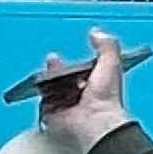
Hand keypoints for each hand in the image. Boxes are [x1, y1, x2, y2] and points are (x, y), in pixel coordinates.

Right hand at [28, 27, 138, 153]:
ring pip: (51, 91)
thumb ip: (106, 45)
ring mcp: (66, 108)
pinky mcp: (53, 117)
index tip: (73, 55)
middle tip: (53, 60)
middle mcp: (80, 97)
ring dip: (47, 81)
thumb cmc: (106, 98)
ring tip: (47, 74)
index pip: (82, 72)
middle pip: (63, 80)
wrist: (95, 120)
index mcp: (95, 85)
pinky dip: (42, 98)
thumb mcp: (111, 63)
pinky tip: (44, 89)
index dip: (76, 64)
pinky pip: (43, 106)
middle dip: (56, 69)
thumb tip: (97, 33)